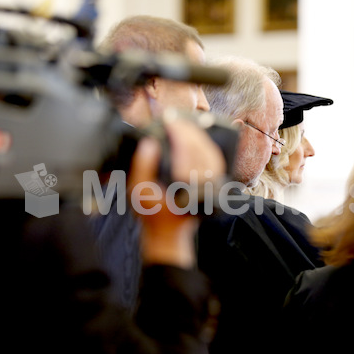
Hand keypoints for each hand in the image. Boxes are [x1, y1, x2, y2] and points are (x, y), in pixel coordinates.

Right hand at [127, 109, 225, 268]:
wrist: (168, 234)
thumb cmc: (152, 214)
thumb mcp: (139, 192)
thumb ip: (141, 167)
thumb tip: (150, 144)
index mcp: (187, 187)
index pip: (188, 151)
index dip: (180, 132)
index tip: (170, 120)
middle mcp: (204, 187)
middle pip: (202, 150)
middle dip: (190, 131)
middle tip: (176, 119)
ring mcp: (212, 187)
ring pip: (211, 155)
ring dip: (199, 137)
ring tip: (184, 126)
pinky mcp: (213, 187)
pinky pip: (214, 162)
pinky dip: (205, 148)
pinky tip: (195, 139)